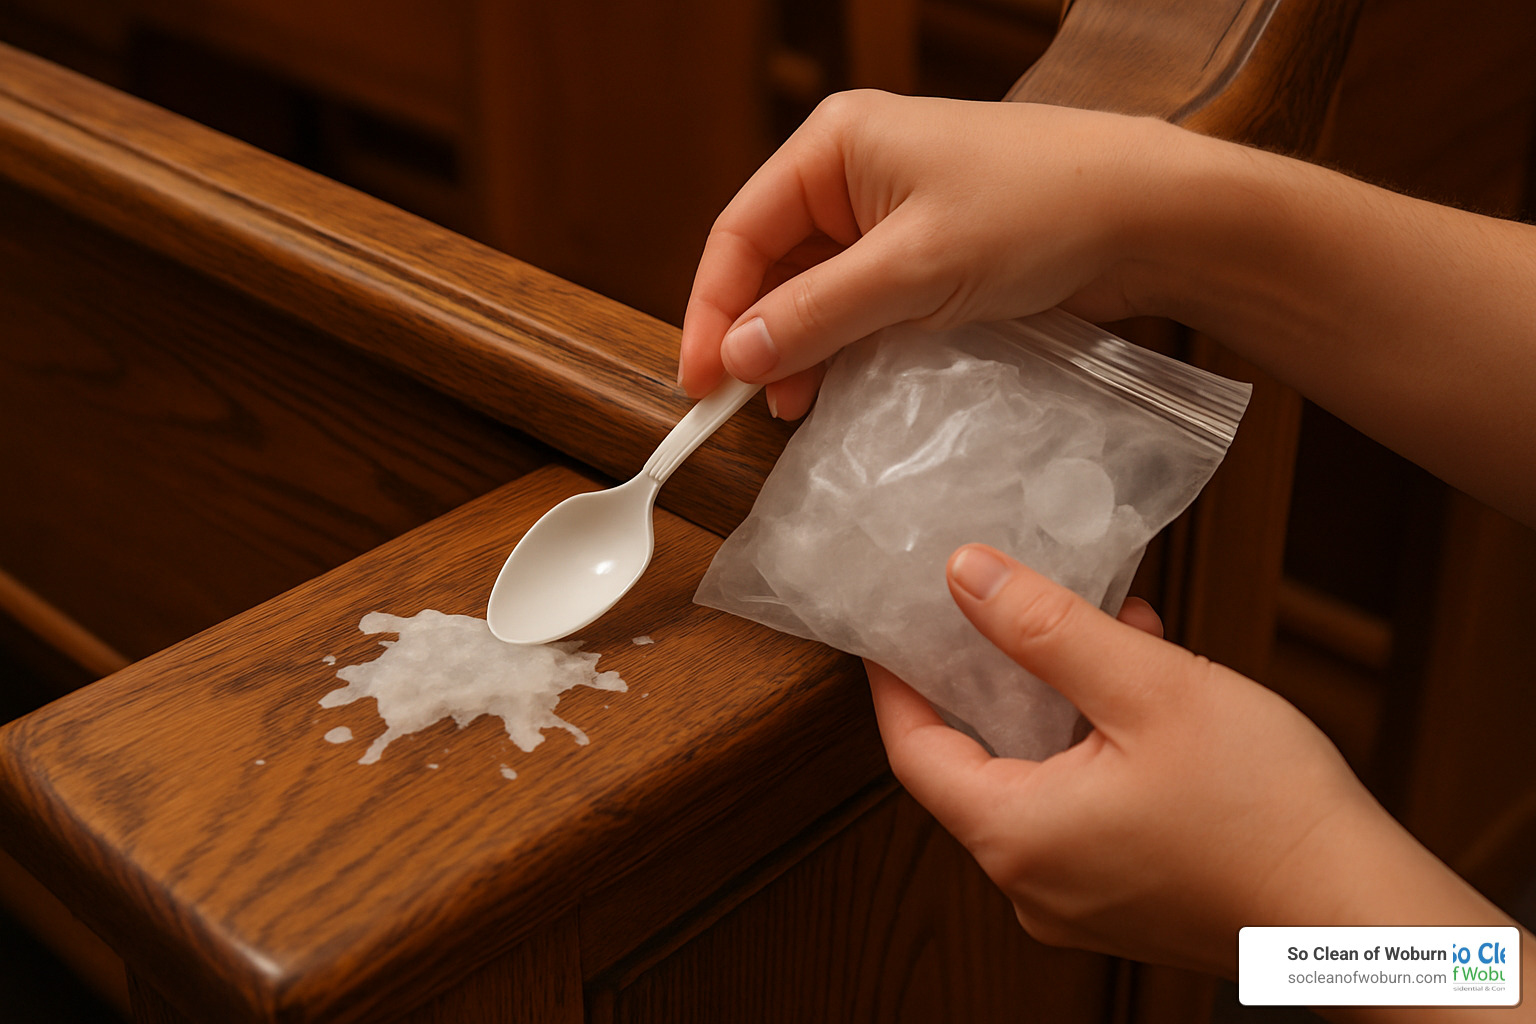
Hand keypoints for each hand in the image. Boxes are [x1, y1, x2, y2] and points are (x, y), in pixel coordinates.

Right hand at [678, 91, 1179, 418]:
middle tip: (742, 406)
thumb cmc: (1039, 209)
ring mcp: (893, 214)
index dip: (713, 310)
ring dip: (801, 347)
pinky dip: (845, 345)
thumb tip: (738, 355)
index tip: (701, 381)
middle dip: (758, 334)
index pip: (741, 231)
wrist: (1151, 215)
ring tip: (795, 407)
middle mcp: (854, 173)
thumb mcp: (915, 269)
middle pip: (773, 263)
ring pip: (816, 289)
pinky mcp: (928, 253)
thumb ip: (819, 314)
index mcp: (835, 145)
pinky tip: (839, 386)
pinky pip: (862, 302)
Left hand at [868, 544, 1509, 978]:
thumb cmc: (1267, 812)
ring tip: (1105, 636)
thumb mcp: (1148, 687)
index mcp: (1015, 835)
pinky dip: (1091, 751)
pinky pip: (1077, 813)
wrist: (1364, 917)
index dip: (896, 680)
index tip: (893, 624)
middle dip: (995, 678)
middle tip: (1011, 611)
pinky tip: (1141, 695)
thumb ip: (1047, 627)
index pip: (911, 749)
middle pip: (972, 764)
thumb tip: (967, 576)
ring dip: (1057, 705)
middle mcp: (1029, 884)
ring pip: (1033, 781)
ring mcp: (1075, 903)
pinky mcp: (1121, 902)